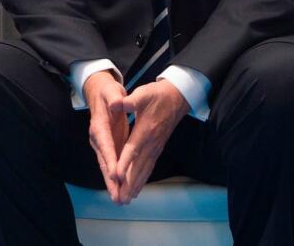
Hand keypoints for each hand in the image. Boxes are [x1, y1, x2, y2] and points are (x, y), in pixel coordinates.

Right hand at [84, 70, 129, 202]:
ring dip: (113, 183)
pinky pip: (112, 164)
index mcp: (99, 125)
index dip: (110, 159)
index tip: (115, 174)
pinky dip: (116, 177)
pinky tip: (122, 188)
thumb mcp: (111, 91)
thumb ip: (114, 97)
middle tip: (117, 196)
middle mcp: (97, 138)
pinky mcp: (107, 147)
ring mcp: (101, 144)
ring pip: (107, 166)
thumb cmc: (107, 92)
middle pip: (104, 162)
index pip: (105, 144)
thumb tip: (117, 103)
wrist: (99, 93)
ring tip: (119, 199)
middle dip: (110, 180)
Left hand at [111, 80, 187, 203]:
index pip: (132, 149)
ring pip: (144, 170)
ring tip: (126, 200)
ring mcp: (155, 147)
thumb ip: (130, 101)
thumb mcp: (142, 94)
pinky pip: (149, 167)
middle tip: (120, 199)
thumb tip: (117, 103)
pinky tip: (136, 189)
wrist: (177, 97)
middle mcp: (152, 142)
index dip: (124, 162)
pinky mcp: (157, 149)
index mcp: (146, 130)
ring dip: (135, 185)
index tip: (116, 176)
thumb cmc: (157, 95)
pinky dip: (142, 179)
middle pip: (138, 166)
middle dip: (129, 183)